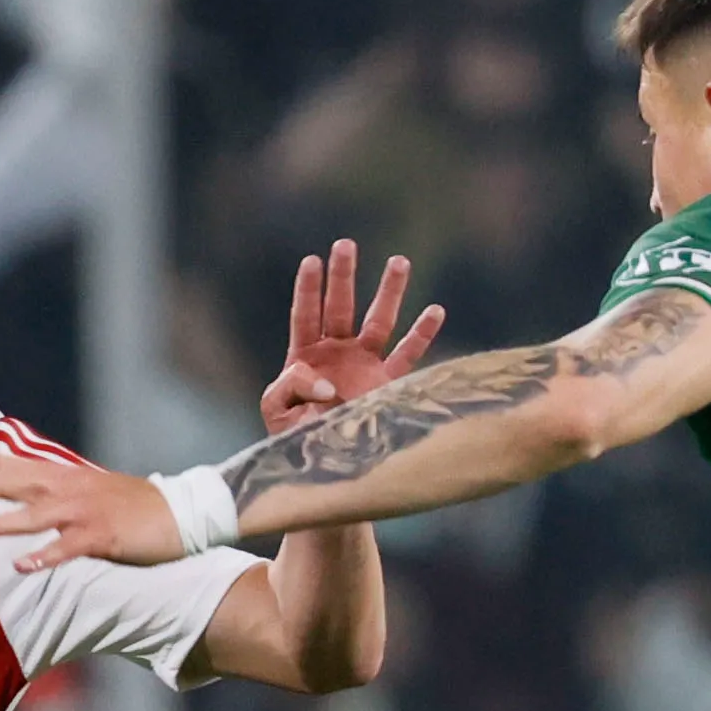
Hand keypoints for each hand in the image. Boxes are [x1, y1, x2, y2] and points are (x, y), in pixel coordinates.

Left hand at [0, 447, 189, 571]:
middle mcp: (63, 487)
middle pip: (6, 482)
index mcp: (56, 474)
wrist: (177, 512)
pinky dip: (45, 556)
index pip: (1, 461)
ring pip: (31, 515)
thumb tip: (10, 491)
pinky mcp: (101, 536)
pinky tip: (23, 565)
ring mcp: (82, 511)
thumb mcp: (81, 488)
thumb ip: (45, 489)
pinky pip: (68, 547)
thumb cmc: (126, 504)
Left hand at [260, 239, 442, 433]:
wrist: (320, 464)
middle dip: (344, 276)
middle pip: (341, 307)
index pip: (306, 314)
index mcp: (305, 355)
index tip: (312, 261)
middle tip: (346, 245)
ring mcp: (364, 366)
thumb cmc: (292, 437)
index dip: (309, 289)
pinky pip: (407, 356)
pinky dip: (421, 335)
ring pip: (378, 322)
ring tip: (398, 261)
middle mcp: (337, 353)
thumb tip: (327, 382)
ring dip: (388, 293)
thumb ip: (292, 386)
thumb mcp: (276, 410)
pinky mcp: (386, 384)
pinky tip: (435, 310)